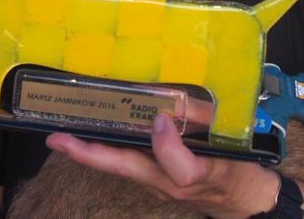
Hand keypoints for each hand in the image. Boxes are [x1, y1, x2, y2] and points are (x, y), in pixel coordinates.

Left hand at [45, 114, 279, 217]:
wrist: (245, 202)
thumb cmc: (242, 168)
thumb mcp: (234, 141)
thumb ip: (203, 118)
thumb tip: (168, 102)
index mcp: (199, 174)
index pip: (180, 168)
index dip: (167, 144)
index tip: (161, 117)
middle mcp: (172, 186)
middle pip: (128, 171)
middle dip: (90, 154)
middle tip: (58, 139)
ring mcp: (159, 188)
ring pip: (122, 170)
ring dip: (91, 154)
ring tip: (63, 137)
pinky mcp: (154, 184)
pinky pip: (127, 167)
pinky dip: (107, 153)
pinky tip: (92, 139)